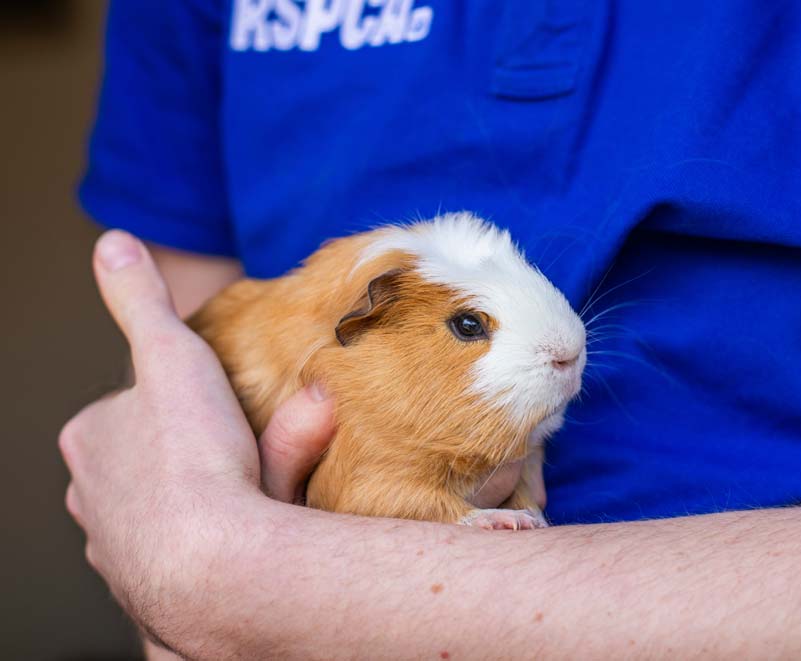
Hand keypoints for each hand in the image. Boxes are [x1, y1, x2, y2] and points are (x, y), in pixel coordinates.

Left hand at [59, 231, 336, 647]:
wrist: (213, 560)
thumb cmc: (194, 453)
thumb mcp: (173, 352)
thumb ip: (141, 299)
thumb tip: (113, 242)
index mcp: (90, 438)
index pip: (132, 409)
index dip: (180, 404)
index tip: (218, 408)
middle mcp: (89, 496)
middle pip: (147, 464)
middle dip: (190, 456)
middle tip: (245, 453)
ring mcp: (115, 549)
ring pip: (164, 512)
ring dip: (202, 501)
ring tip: (253, 495)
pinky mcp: (148, 592)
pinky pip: (182, 558)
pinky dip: (209, 547)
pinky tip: (244, 537)